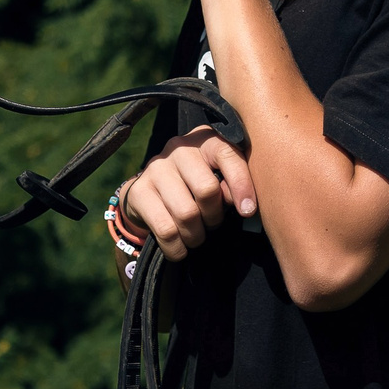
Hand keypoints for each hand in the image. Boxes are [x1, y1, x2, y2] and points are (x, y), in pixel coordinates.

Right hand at [122, 127, 257, 260]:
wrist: (152, 191)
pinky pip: (165, 229)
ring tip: (196, 236)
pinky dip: (177, 248)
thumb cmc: (197, 186)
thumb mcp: (219, 180)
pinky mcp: (139, 191)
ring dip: (196, 235)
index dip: (242, 185)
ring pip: (186, 213)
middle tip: (212, 224)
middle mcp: (179, 149)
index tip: (248, 211)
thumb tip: (244, 206)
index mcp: (205, 140)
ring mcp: (156, 168)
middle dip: (214, 217)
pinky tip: (180, 248)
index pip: (228, 155)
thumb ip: (233, 186)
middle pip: (206, 189)